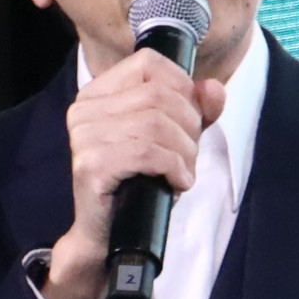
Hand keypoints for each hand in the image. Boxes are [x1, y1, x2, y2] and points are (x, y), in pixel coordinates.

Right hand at [43, 49, 224, 298]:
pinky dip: (174, 167)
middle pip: (159, 96)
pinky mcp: (91, 166)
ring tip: (182, 172)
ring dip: (184, 152)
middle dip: (189, 127)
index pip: (150, 64)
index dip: (183, 88)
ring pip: (157, 124)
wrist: (109, 234)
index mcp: (98, 93)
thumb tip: (214, 88)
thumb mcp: (174, 140)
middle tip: (188, 156)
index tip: (191, 121)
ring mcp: (84, 137)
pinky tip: (176, 183)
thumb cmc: (139, 182)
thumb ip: (196, 111)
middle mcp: (85, 110)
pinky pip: (148, 153)